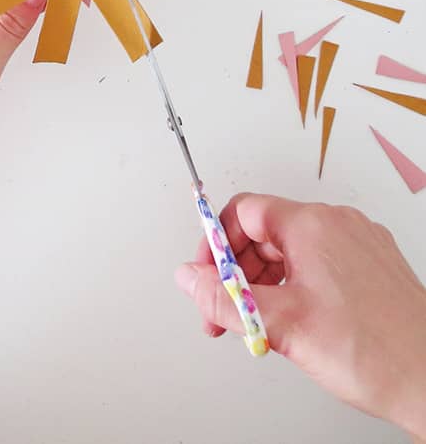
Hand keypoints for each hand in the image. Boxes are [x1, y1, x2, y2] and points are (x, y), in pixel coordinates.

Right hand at [175, 194, 425, 438]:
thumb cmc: (374, 352)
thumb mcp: (282, 325)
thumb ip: (227, 299)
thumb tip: (190, 279)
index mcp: (312, 225)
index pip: (244, 212)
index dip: (217, 245)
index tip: (208, 276)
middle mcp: (336, 224)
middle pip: (265, 232)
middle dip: (239, 272)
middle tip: (227, 312)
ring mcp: (357, 242)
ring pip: (291, 250)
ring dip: (266, 283)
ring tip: (261, 325)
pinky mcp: (371, 264)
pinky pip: (318, 262)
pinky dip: (296, 286)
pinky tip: (295, 320)